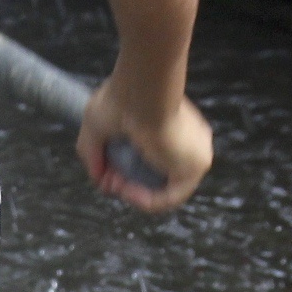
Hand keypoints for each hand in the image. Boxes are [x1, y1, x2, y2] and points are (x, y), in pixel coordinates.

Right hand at [76, 80, 211, 212]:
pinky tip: (128, 191)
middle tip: (108, 180)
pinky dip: (146, 201)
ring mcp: (195, 152)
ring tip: (117, 185)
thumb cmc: (122, 97)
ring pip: (164, 188)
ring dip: (134, 194)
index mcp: (171, 126)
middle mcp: (187, 139)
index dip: (124, 172)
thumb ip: (94, 153)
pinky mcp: (197, 165)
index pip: (151, 160)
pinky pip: (171, 196)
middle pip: (156, 176)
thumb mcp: (96, 127)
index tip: (105, 171)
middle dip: (127, 183)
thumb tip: (97, 176)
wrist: (141, 90)